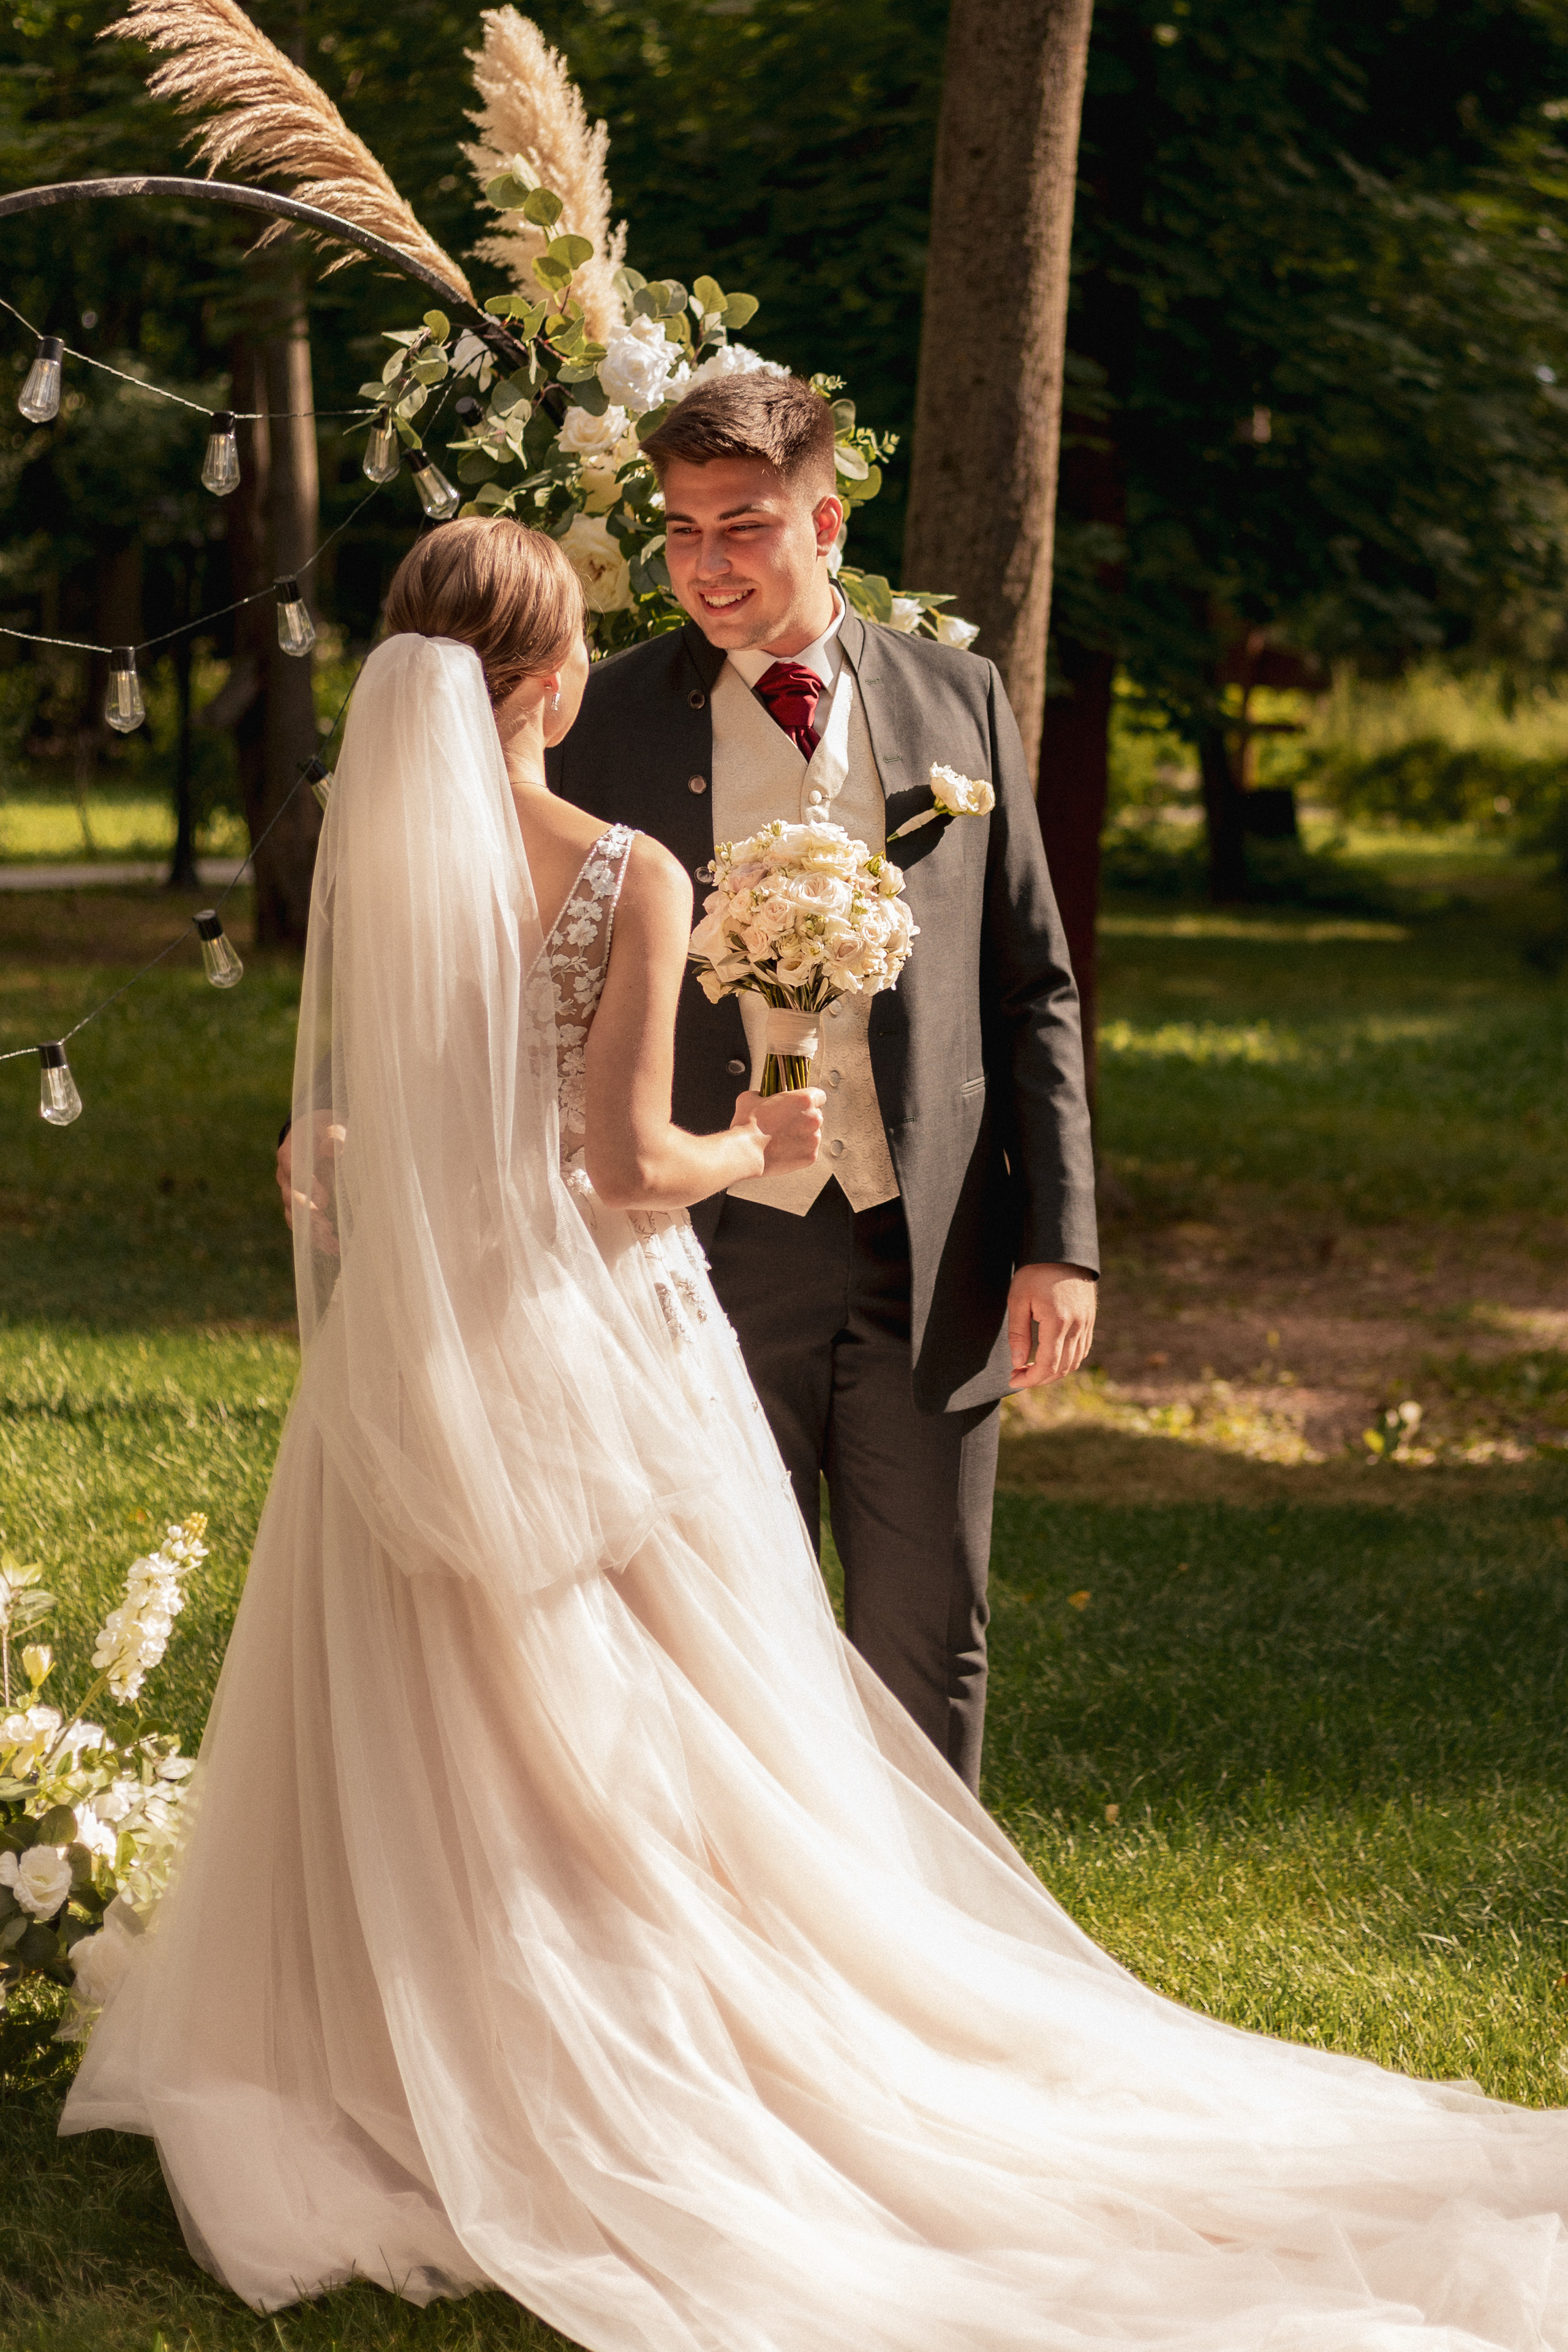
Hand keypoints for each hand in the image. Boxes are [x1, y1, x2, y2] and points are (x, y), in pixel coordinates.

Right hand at [276, 1112, 344, 1258]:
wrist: (315, 1133)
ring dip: (311, 1231)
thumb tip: (331, 1149)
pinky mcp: (298, 1204)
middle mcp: (286, 1174)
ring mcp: (290, 1191)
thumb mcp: (331, 1124)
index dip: (306, 1186)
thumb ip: (334, 1134)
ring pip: (293, 1215)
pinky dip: (314, 1237)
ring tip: (332, 1243)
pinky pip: (301, 1223)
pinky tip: (333, 1248)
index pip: (293, 1170)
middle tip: (326, 1227)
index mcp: (291, 1152)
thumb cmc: (325, 1128)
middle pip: (290, 1198)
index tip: (324, 1200)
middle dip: (307, 1214)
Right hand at [730, 1087, 823, 1175]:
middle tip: (785, 1123)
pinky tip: (784, 1150)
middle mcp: (815, 1119)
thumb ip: (762, 1094)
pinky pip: (809, 1151)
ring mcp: (814, 1139)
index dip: (808, 1099)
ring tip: (782, 1138)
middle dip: (804, 1118)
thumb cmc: (748, 1124)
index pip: (819, 1095)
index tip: (800, 1104)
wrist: (747, 1152)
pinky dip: (799, 1151)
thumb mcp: (750, 1097)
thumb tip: (762, 1096)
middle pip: (816, 1115)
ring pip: (813, 1134)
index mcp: (805, 1100)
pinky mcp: (811, 1157)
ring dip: (802, 1135)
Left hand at [1007, 1262, 1096, 1389]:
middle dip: (1039, 1379)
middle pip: (1062, 1368)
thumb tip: (1018, 1363)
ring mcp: (1086, 1324)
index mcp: (1057, 1322)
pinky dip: (1067, 1361)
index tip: (1013, 1380)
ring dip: (1053, 1372)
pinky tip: (1050, 1357)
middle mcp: (1077, 1326)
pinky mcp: (1090, 1320)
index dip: (1030, 1379)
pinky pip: (1082, 1350)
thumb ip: (1018, 1334)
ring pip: (1074, 1362)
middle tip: (1018, 1376)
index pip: (1047, 1365)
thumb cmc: (1035, 1272)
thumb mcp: (1018, 1299)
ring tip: (1031, 1369)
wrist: (1062, 1251)